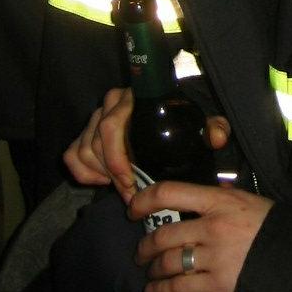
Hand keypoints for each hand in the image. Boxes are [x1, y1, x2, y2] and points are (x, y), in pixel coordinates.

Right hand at [64, 88, 230, 203]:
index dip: (116, 158)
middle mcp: (110, 104)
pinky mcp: (87, 132)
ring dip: (100, 174)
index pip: (111, 127)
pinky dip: (83, 172)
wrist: (169, 113)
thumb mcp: (203, 122)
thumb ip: (213, 127)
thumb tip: (217, 138)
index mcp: (132, 98)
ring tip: (123, 187)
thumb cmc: (185, 117)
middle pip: (95, 143)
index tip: (130, 181)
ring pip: (83, 150)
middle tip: (131, 193)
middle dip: (112, 174)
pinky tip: (102, 180)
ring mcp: (96, 117)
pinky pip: (73, 154)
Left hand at [129, 181, 273, 291]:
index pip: (170, 192)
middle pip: (163, 234)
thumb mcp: (245, 199)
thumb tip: (193, 199)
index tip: (133, 209)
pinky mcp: (218, 283)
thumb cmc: (271, 224)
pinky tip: (154, 290)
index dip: (144, 200)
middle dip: (145, 246)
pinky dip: (161, 290)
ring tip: (149, 270)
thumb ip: (218, 199)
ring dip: (152, 268)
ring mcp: (214, 255)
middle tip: (141, 251)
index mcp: (218, 199)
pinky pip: (179, 287)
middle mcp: (212, 225)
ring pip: (168, 261)